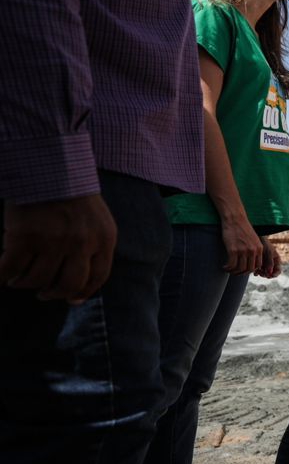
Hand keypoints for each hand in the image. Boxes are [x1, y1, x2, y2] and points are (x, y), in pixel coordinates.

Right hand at [0, 194, 117, 302]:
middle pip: (67, 284)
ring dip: (25, 284)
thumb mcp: (97, 219)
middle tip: (43, 293)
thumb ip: (94, 247)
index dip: (83, 293)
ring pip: (36, 280)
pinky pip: (9, 269)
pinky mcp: (24, 237)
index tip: (70, 300)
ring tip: (19, 279)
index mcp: (104, 238)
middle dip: (53, 293)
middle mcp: (81, 243)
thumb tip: (78, 291)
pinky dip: (2, 276)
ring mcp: (52, 241)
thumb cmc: (72, 193)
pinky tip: (1, 275)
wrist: (49, 164)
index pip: (98, 277)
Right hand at [219, 213, 263, 274]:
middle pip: (249, 269)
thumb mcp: (253, 239)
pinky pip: (231, 265)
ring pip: (239, 268)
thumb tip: (251, 261)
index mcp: (259, 248)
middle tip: (235, 272)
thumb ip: (254, 249)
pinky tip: (224, 267)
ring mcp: (243, 251)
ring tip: (228, 270)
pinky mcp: (233, 250)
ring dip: (233, 272)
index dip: (250, 270)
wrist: (235, 219)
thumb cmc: (242, 229)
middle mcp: (253, 250)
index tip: (243, 270)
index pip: (257, 266)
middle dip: (241, 273)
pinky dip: (227, 268)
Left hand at [256, 239, 281, 278]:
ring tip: (257, 271)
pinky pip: (258, 271)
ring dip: (260, 274)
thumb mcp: (268, 252)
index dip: (274, 275)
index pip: (278, 271)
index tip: (269, 275)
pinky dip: (256, 272)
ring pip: (263, 273)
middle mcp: (271, 263)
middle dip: (266, 275)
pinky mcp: (258, 263)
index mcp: (276, 260)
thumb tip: (270, 273)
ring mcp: (264, 264)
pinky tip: (254, 270)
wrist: (255, 238)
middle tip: (261, 273)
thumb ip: (270, 262)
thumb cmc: (263, 243)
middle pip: (270, 274)